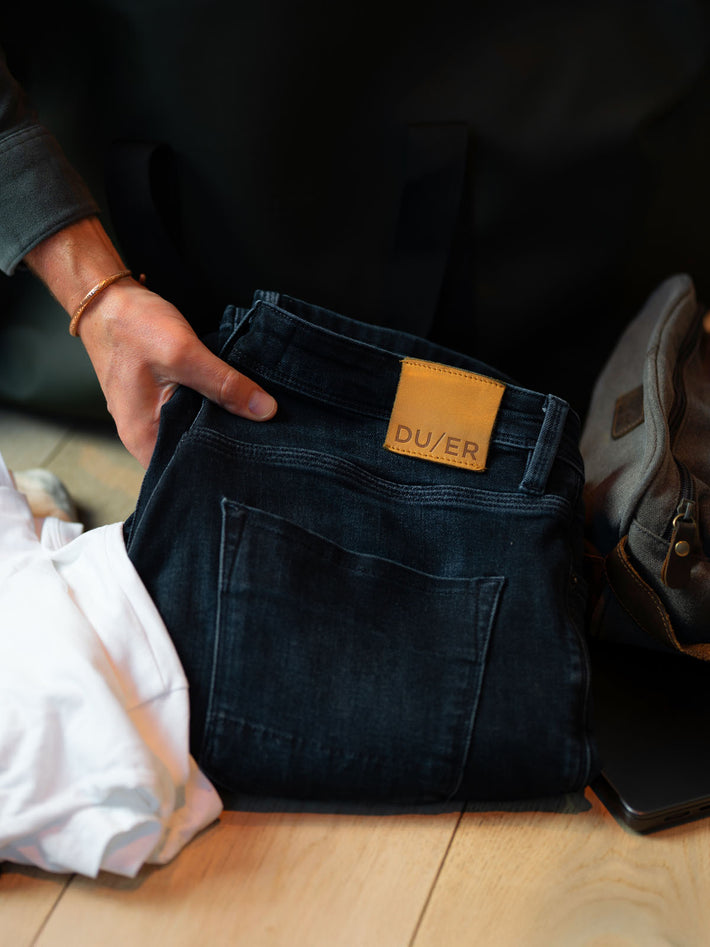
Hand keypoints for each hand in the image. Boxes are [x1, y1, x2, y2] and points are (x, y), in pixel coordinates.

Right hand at [77, 278, 276, 467]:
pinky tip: (232, 405)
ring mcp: (149, 419)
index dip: (221, 467)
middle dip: (226, 447)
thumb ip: (224, 384)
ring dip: (218, 427)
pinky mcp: (157, 402)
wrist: (105, 299)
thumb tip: (265, 411)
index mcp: (143, 437)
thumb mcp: (183, 353)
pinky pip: (187, 416)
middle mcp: (143, 436)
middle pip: (192, 456)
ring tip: (254, 425)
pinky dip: (208, 411)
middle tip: (263, 439)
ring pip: (192, 434)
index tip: (255, 459)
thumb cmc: (133, 326)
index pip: (187, 472)